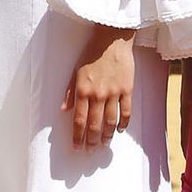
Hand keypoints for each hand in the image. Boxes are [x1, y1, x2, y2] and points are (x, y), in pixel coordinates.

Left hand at [62, 28, 134, 151]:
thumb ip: (70, 92)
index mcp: (82, 90)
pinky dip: (123, 123)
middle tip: (91, 151)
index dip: (78, 137)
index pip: (79, 120)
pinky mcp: (127, 89)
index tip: (77, 147)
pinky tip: (120, 130)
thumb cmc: (91, 54)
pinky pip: (126, 111)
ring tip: (104, 144)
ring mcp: (114, 93)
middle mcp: (97, 94)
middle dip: (91, 141)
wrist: (112, 40)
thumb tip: (64, 110)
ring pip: (111, 122)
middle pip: (94, 125)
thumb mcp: (75, 71)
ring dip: (107, 136)